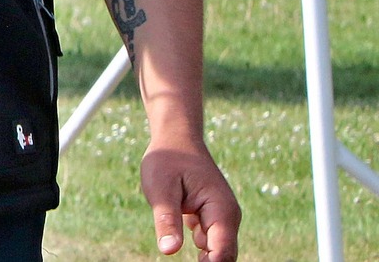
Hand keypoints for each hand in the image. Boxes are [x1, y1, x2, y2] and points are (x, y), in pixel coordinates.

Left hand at [141, 138, 239, 260]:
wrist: (175, 139)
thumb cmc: (167, 161)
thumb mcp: (160, 188)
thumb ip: (166, 219)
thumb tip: (169, 250)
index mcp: (221, 210)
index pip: (223, 253)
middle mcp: (228, 217)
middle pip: (225, 256)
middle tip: (183, 256)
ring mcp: (222, 219)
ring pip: (217, 251)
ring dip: (203, 259)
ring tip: (180, 238)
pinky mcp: (212, 219)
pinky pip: (210, 243)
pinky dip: (199, 250)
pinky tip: (178, 242)